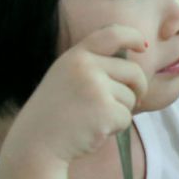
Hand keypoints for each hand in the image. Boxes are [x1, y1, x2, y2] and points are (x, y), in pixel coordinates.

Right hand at [8, 25, 149, 163]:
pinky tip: (94, 130)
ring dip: (120, 111)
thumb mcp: (66, 78)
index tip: (143, 46)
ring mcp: (95, 87)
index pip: (113, 34)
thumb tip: (134, 64)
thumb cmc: (54, 115)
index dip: (133, 37)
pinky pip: (127, 117)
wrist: (35, 144)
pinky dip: (116, 127)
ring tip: (92, 119)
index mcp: (75, 56)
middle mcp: (85, 66)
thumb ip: (93, 66)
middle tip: (130, 101)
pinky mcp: (105, 110)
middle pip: (134, 71)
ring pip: (131, 96)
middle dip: (138, 87)